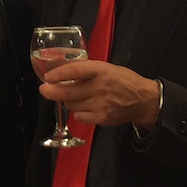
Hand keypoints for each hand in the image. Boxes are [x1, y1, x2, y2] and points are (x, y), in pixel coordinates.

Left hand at [40, 60, 158, 128]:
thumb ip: (87, 70)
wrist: (143, 100)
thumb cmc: (123, 80)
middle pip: (68, 92)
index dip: (59, 74)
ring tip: (73, 96)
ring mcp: (100, 105)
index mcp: (101, 71)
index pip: (76, 71)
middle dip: (52, 92)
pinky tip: (85, 106)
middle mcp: (100, 87)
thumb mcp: (107, 68)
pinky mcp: (101, 118)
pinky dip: (78, 112)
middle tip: (44, 89)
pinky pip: (80, 116)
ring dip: (68, 101)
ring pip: (72, 105)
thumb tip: (61, 70)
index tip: (47, 76)